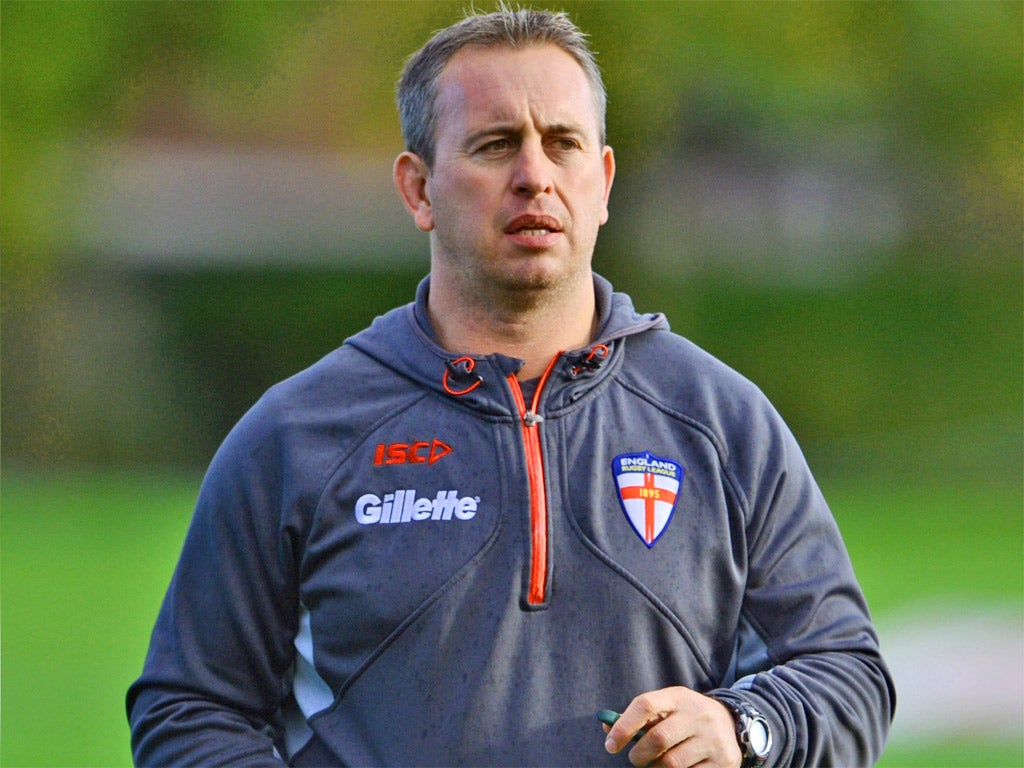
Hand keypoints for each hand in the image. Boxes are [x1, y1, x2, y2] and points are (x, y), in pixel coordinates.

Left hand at [602, 686, 740, 767]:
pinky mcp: (723, 762)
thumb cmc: (685, 717)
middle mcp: (698, 715)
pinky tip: (680, 767)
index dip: (623, 726)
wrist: (730, 722)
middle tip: (636, 759)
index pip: (645, 705)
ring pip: (671, 763)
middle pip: (658, 739)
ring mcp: (713, 739)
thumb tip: (607, 729)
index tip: (611, 745)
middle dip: (639, 755)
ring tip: (659, 763)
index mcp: (678, 697)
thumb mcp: (666, 708)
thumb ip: (638, 718)